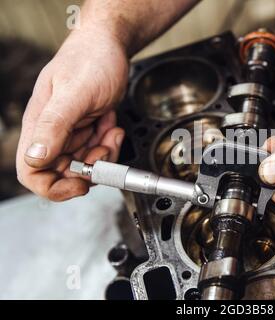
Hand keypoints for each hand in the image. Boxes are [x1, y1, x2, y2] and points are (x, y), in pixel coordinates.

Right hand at [16, 28, 128, 200]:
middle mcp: (52, 132)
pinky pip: (98, 150)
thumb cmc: (90, 60)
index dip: (54, 187)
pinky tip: (112, 124)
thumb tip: (34, 157)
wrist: (110, 45)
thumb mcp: (74, 94)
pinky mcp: (87, 128)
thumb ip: (54, 125)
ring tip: (110, 130)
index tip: (81, 184)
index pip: (32, 172)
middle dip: (90, 168)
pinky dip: (109, 143)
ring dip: (103, 153)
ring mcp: (71, 131)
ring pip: (85, 163)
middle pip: (64, 172)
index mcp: (39, 125)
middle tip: (104, 149)